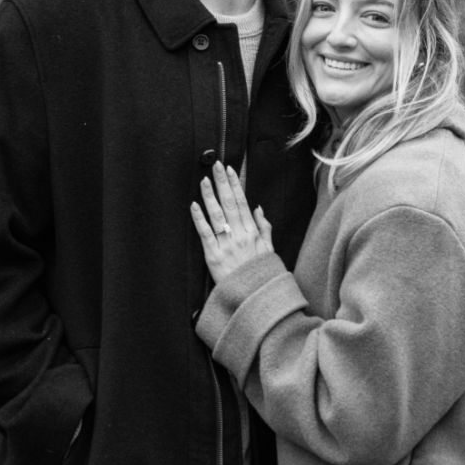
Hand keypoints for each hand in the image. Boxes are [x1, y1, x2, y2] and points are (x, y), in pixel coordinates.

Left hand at [191, 161, 273, 283]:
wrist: (254, 299)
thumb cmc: (261, 275)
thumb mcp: (270, 250)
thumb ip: (265, 228)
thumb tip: (258, 208)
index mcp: (253, 233)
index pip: (242, 202)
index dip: (235, 184)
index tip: (230, 170)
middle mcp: (240, 235)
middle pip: (229, 203)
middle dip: (222, 182)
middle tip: (215, 165)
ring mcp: (226, 245)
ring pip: (217, 215)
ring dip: (209, 195)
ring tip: (204, 180)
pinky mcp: (213, 256)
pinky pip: (205, 233)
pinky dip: (199, 218)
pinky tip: (194, 205)